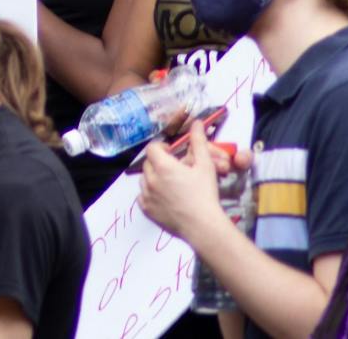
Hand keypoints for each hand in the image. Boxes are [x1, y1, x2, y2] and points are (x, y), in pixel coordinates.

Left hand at [138, 117, 225, 239]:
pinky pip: (142, 196)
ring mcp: (146, 196)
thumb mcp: (205, 165)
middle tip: (174, 168)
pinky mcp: (146, 210)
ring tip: (170, 183)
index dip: (161, 147)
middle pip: (148, 163)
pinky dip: (150, 194)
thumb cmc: (205, 194)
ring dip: (154, 177)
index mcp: (163, 166)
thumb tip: (197, 122)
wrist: (202, 225)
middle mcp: (150, 179)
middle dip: (159, 162)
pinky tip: (164, 197)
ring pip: (145, 180)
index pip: (152, 148)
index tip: (172, 152)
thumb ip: (198, 142)